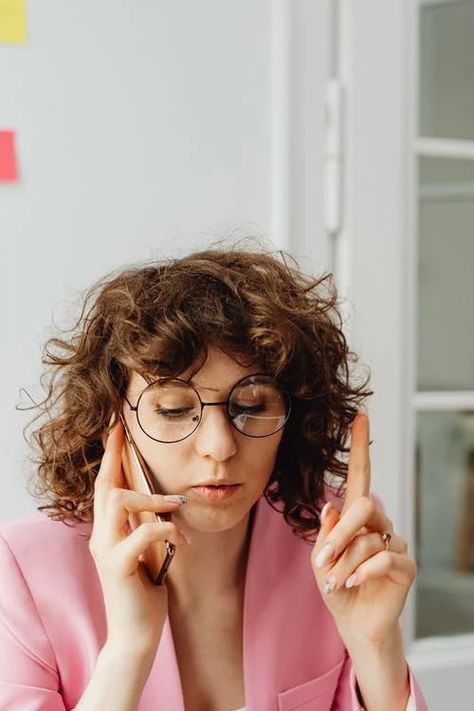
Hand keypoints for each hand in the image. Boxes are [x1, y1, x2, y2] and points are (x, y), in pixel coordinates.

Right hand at [89, 418, 188, 651]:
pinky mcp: (118, 565)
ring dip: (152, 498)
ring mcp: (106, 550)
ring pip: (118, 501)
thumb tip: (161, 501)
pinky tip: (181, 540)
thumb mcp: (146, 552)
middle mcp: (100, 537)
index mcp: (107, 532)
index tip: (116, 427)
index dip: (110, 456)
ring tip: (176, 506)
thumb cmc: (143, 593)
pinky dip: (167, 528)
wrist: (136, 636)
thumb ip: (145, 527)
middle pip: (105, 486)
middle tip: (126, 430)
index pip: (105, 486)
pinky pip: (144, 531)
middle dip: (117, 456)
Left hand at [310, 413, 416, 643]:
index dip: (360, 447)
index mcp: (356, 517)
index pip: (360, 475)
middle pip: (363, 506)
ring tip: (335, 581)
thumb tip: (331, 507)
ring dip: (344, 562)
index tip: (360, 417)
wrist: (353, 623)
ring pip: (368, 538)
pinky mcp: (405, 565)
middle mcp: (378, 524)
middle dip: (339, 535)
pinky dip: (362, 572)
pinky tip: (352, 584)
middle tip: (322, 561)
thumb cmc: (336, 585)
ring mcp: (394, 543)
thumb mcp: (321, 559)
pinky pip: (384, 558)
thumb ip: (326, 534)